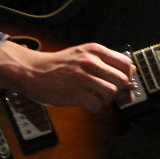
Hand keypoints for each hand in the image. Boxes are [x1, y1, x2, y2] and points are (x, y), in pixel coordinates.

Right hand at [0, 41, 134, 112]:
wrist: (31, 70)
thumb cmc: (57, 65)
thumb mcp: (82, 54)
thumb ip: (102, 62)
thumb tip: (127, 75)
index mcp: (94, 50)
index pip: (125, 63)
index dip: (128, 75)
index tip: (123, 82)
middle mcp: (90, 61)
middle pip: (122, 80)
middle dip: (119, 90)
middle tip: (109, 93)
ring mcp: (82, 77)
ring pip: (111, 93)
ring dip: (106, 99)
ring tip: (95, 97)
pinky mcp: (74, 93)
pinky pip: (97, 105)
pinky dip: (94, 108)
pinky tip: (86, 103)